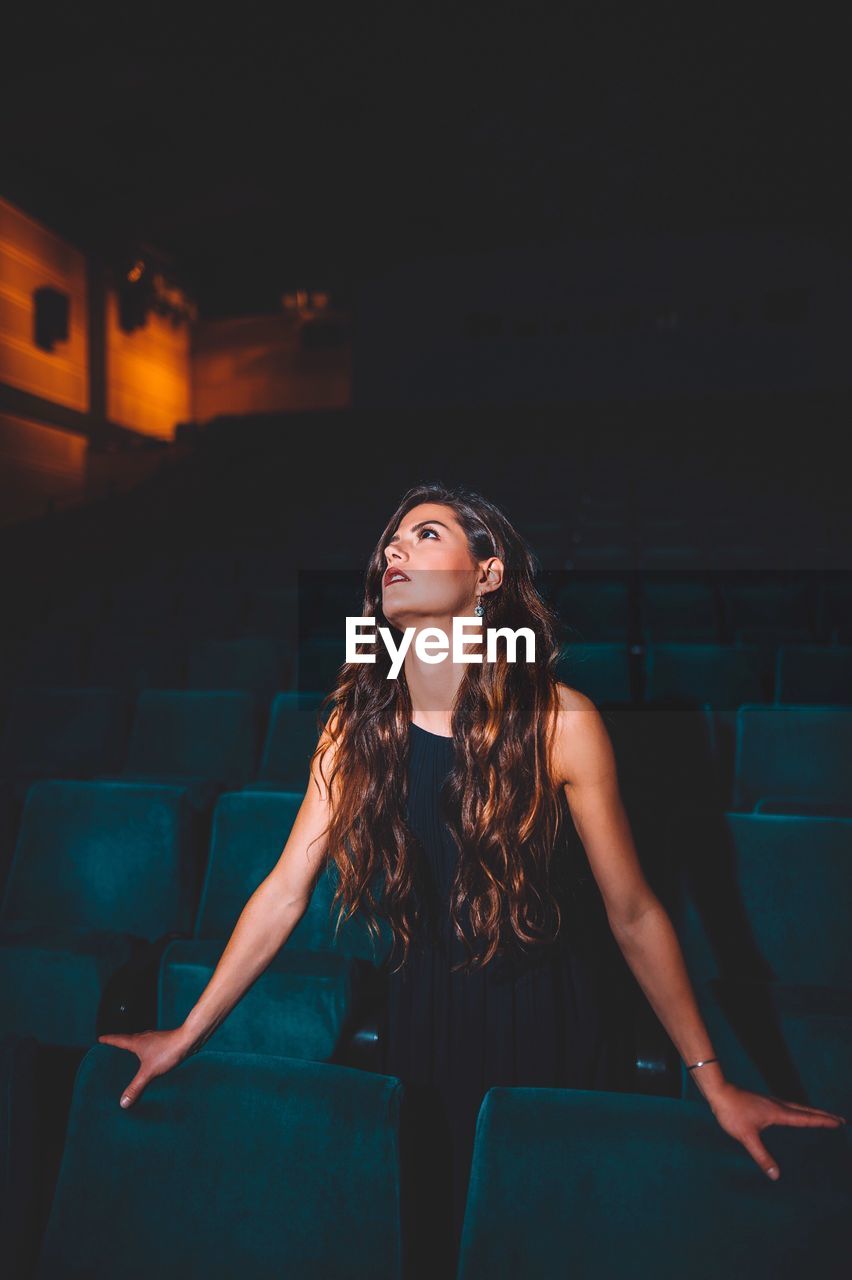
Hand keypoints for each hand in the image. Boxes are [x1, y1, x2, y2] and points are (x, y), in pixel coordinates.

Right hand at [97, 1028, 191, 1109]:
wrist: (189, 1040)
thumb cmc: (168, 1051)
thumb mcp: (149, 1072)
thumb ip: (136, 1087)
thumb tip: (123, 1102)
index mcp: (136, 1042)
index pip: (118, 1039)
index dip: (108, 1040)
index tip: (100, 1039)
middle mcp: (144, 1038)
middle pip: (127, 1040)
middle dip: (119, 1045)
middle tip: (111, 1051)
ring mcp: (154, 1039)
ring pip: (139, 1043)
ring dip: (132, 1049)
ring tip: (128, 1058)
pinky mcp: (163, 1042)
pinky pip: (149, 1047)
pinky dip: (144, 1053)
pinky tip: (148, 1060)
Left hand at [709, 1082, 846, 1179]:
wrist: (718, 1092)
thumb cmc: (732, 1113)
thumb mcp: (747, 1137)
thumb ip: (762, 1156)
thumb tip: (776, 1176)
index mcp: (778, 1112)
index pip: (806, 1118)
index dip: (822, 1121)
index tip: (838, 1122)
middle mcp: (778, 1105)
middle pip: (806, 1110)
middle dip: (823, 1115)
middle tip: (839, 1119)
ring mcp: (770, 1102)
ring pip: (797, 1107)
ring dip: (812, 1111)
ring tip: (822, 1116)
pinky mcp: (763, 1102)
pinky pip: (788, 1107)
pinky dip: (799, 1111)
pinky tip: (793, 1115)